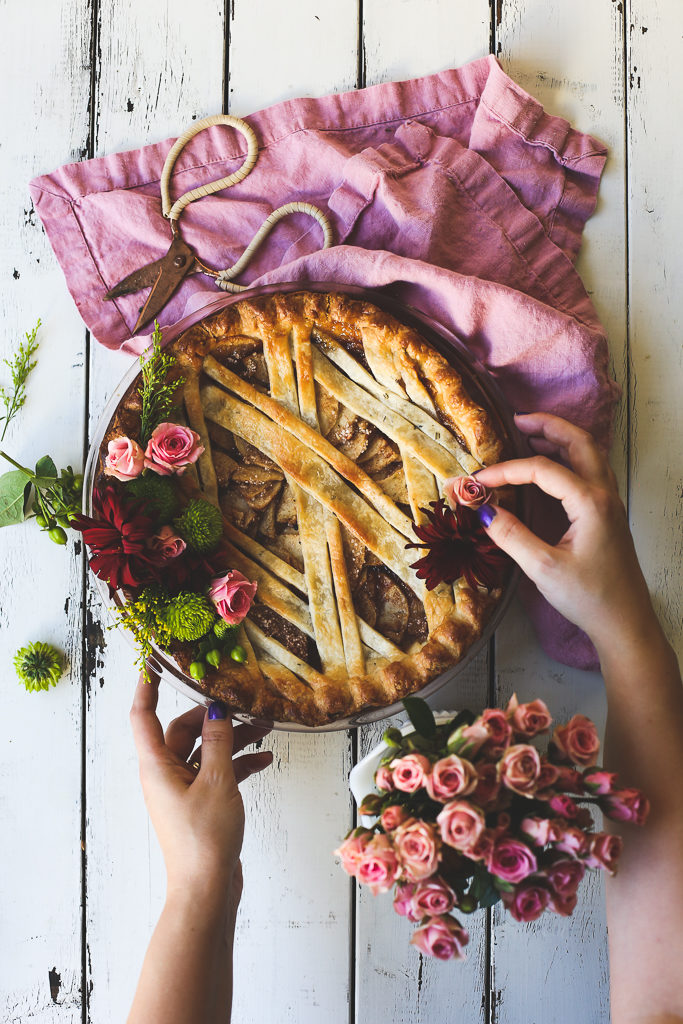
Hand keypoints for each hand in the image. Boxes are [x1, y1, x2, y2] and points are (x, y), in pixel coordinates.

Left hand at [130, 670, 272, 901]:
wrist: (207, 889)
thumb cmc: (204, 839)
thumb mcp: (216, 780)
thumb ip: (218, 740)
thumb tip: (216, 708)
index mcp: (156, 766)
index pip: (142, 717)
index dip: (146, 687)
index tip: (154, 662)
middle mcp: (165, 775)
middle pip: (183, 731)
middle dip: (212, 715)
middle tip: (240, 702)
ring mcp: (183, 791)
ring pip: (205, 751)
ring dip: (232, 738)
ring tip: (265, 727)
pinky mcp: (201, 805)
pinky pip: (217, 773)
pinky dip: (238, 764)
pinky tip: (264, 760)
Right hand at [473, 412, 656, 651]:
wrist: (625, 622)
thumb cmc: (589, 597)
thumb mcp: (543, 568)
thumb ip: (510, 535)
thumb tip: (482, 510)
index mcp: (590, 502)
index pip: (542, 469)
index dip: (506, 469)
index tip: (478, 480)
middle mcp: (604, 494)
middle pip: (579, 442)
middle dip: (547, 426)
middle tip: (516, 420)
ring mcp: (609, 503)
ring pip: (588, 453)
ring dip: (560, 438)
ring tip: (529, 434)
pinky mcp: (607, 514)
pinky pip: (589, 471)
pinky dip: (568, 458)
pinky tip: (549, 467)